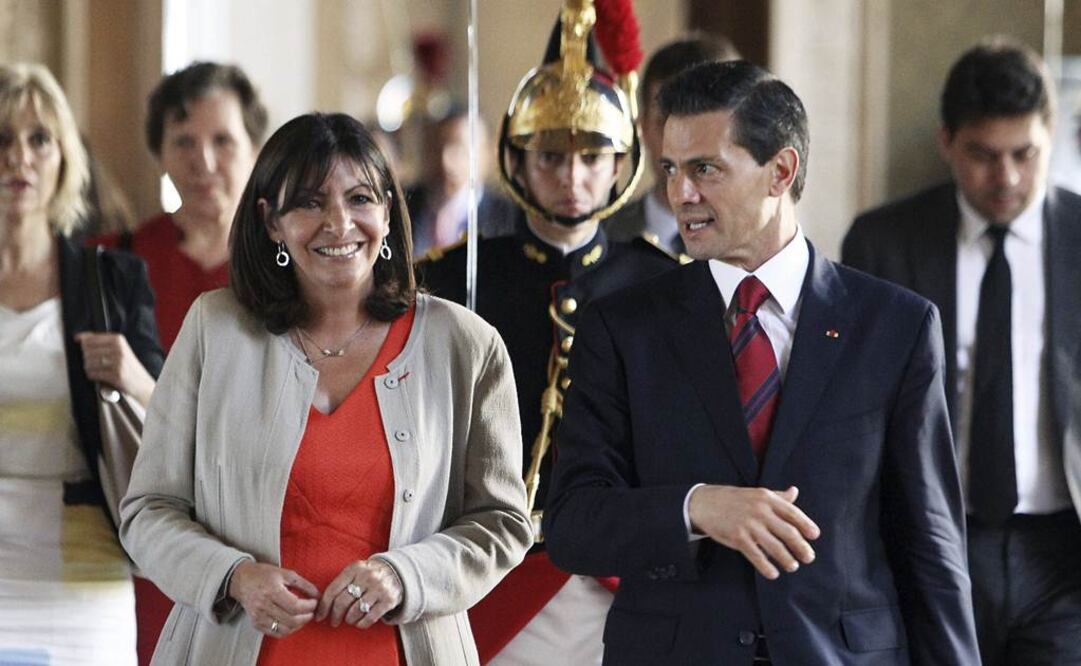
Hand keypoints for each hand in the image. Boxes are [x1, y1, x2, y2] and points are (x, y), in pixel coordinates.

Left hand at [75, 332, 154, 405]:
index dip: (84, 346)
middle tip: (97, 364)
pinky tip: (100, 376)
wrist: (142, 383)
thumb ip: (99, 341)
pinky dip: (93, 376)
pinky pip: (93, 374)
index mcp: (118, 339)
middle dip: (87, 359)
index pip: (90, 340)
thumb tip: (78, 337)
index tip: (86, 351)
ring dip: (90, 369)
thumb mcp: (117, 348)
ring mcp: (118, 362)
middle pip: (87, 352)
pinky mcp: (116, 375)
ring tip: (99, 370)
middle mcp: (118, 349)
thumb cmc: (127, 365)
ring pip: (88, 363)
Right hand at [227, 561, 318, 637]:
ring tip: (304, 617)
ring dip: (298, 625)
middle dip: (306, 617)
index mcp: (272, 591)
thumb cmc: (264, 574)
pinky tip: (293, 622)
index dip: (309, 606)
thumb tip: (317, 594)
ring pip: (284, 629)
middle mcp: (264, 605)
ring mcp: (259, 616)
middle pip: (291, 620)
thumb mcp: (285, 573)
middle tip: (312, 611)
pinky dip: (288, 630)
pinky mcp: (256, 623)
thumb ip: (303, 584)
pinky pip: (275, 633)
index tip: (315, 602)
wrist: (242, 580)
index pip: (295, 606)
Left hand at [316, 559, 402, 628]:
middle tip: (334, 622)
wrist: (397, 572)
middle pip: (342, 602)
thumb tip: (320, 604)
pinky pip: (369, 618)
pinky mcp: (388, 600)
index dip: (324, 606)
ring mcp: (379, 588)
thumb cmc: (368, 575)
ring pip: (355, 612)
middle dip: (335, 616)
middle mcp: (367, 577)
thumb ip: (340, 583)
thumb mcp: (355, 571)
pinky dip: (361, 624)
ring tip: (349, 620)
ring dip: (349, 620)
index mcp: (354, 569)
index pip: (333, 590)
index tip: (319, 616)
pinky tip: (359, 622)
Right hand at [688, 485, 819, 579]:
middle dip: (801, 547)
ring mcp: (748, 525)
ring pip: (774, 546)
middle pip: (788, 532)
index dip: (806, 525)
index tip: (815, 536)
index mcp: (766, 498)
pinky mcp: (737, 538)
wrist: (704, 503)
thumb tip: (795, 492)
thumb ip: (777, 496)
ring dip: (787, 559)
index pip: (792, 513)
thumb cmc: (733, 499)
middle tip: (809, 558)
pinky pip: (756, 555)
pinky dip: (766, 566)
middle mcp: (760, 511)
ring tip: (793, 566)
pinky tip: (773, 573)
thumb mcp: (756, 493)